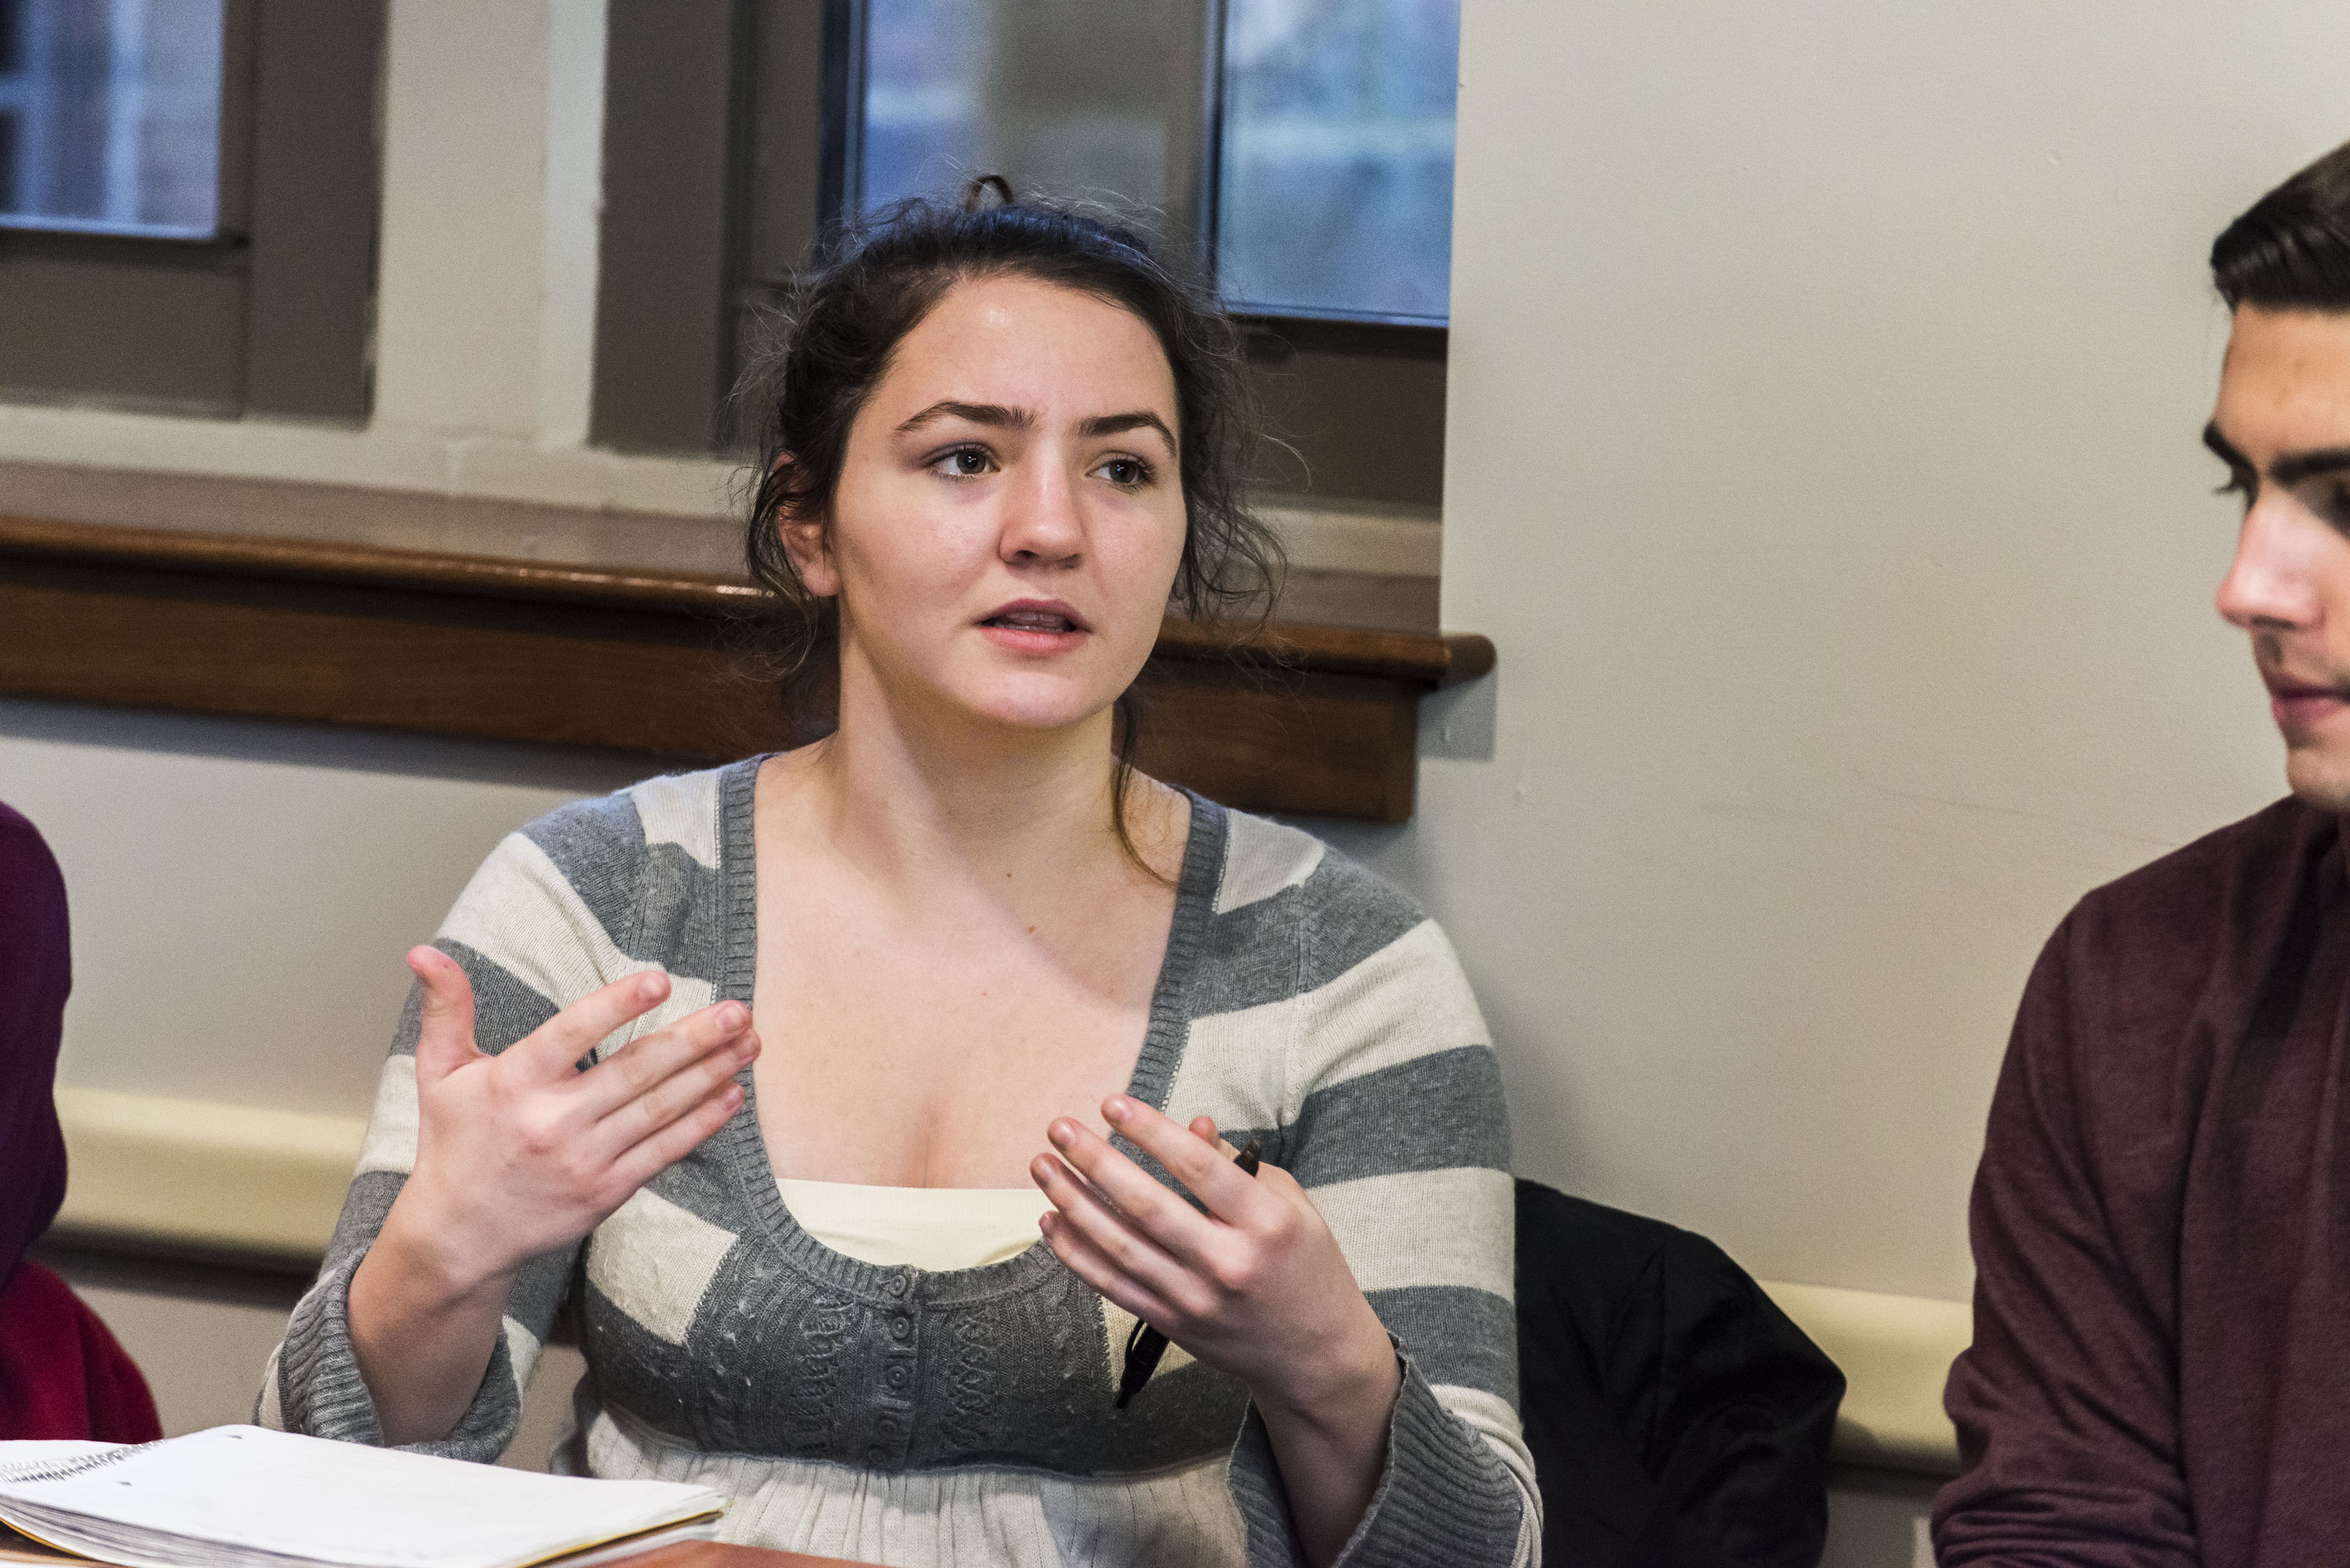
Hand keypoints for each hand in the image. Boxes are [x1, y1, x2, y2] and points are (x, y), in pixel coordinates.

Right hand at [388, 946, 758, 1291]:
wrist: (460, 1236)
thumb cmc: (455, 1144)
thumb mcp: (439, 1072)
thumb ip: (445, 1009)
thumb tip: (424, 951)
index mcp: (513, 1083)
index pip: (571, 1035)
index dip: (616, 1007)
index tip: (659, 980)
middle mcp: (552, 1122)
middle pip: (635, 1072)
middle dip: (694, 1039)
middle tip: (738, 1009)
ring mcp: (584, 1160)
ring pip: (660, 1109)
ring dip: (711, 1073)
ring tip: (750, 1041)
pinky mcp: (607, 1191)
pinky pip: (665, 1151)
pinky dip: (702, 1122)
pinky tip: (731, 1094)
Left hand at [1029, 1096, 1395, 1424]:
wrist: (1316, 1354)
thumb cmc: (1305, 1266)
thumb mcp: (1290, 1205)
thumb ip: (1238, 1165)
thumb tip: (1191, 1126)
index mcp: (1265, 1223)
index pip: (1198, 1168)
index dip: (1150, 1131)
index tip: (1111, 1103)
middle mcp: (1227, 1262)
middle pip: (1147, 1205)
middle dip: (1095, 1161)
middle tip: (1059, 1128)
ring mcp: (1195, 1299)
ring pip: (1119, 1245)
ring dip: (1072, 1202)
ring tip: (1043, 1166)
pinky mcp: (1171, 1324)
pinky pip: (1111, 1284)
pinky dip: (1075, 1253)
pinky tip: (1051, 1220)